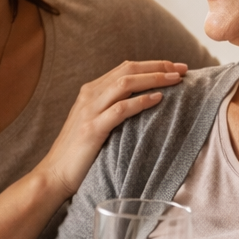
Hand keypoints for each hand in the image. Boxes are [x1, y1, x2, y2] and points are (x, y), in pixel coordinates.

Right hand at [36, 61, 185, 195]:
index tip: (176, 66)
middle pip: (128, 70)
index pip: (125, 68)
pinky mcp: (92, 128)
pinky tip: (158, 99)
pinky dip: (141, 101)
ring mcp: (90, 110)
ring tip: (176, 79)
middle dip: (158, 67)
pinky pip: (121, 109)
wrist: (55, 174)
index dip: (152, 64)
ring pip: (126, 84)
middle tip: (183, 68)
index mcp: (91, 91)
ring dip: (154, 79)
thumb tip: (145, 103)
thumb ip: (113, 109)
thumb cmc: (80, 152)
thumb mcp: (97, 122)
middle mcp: (90, 95)